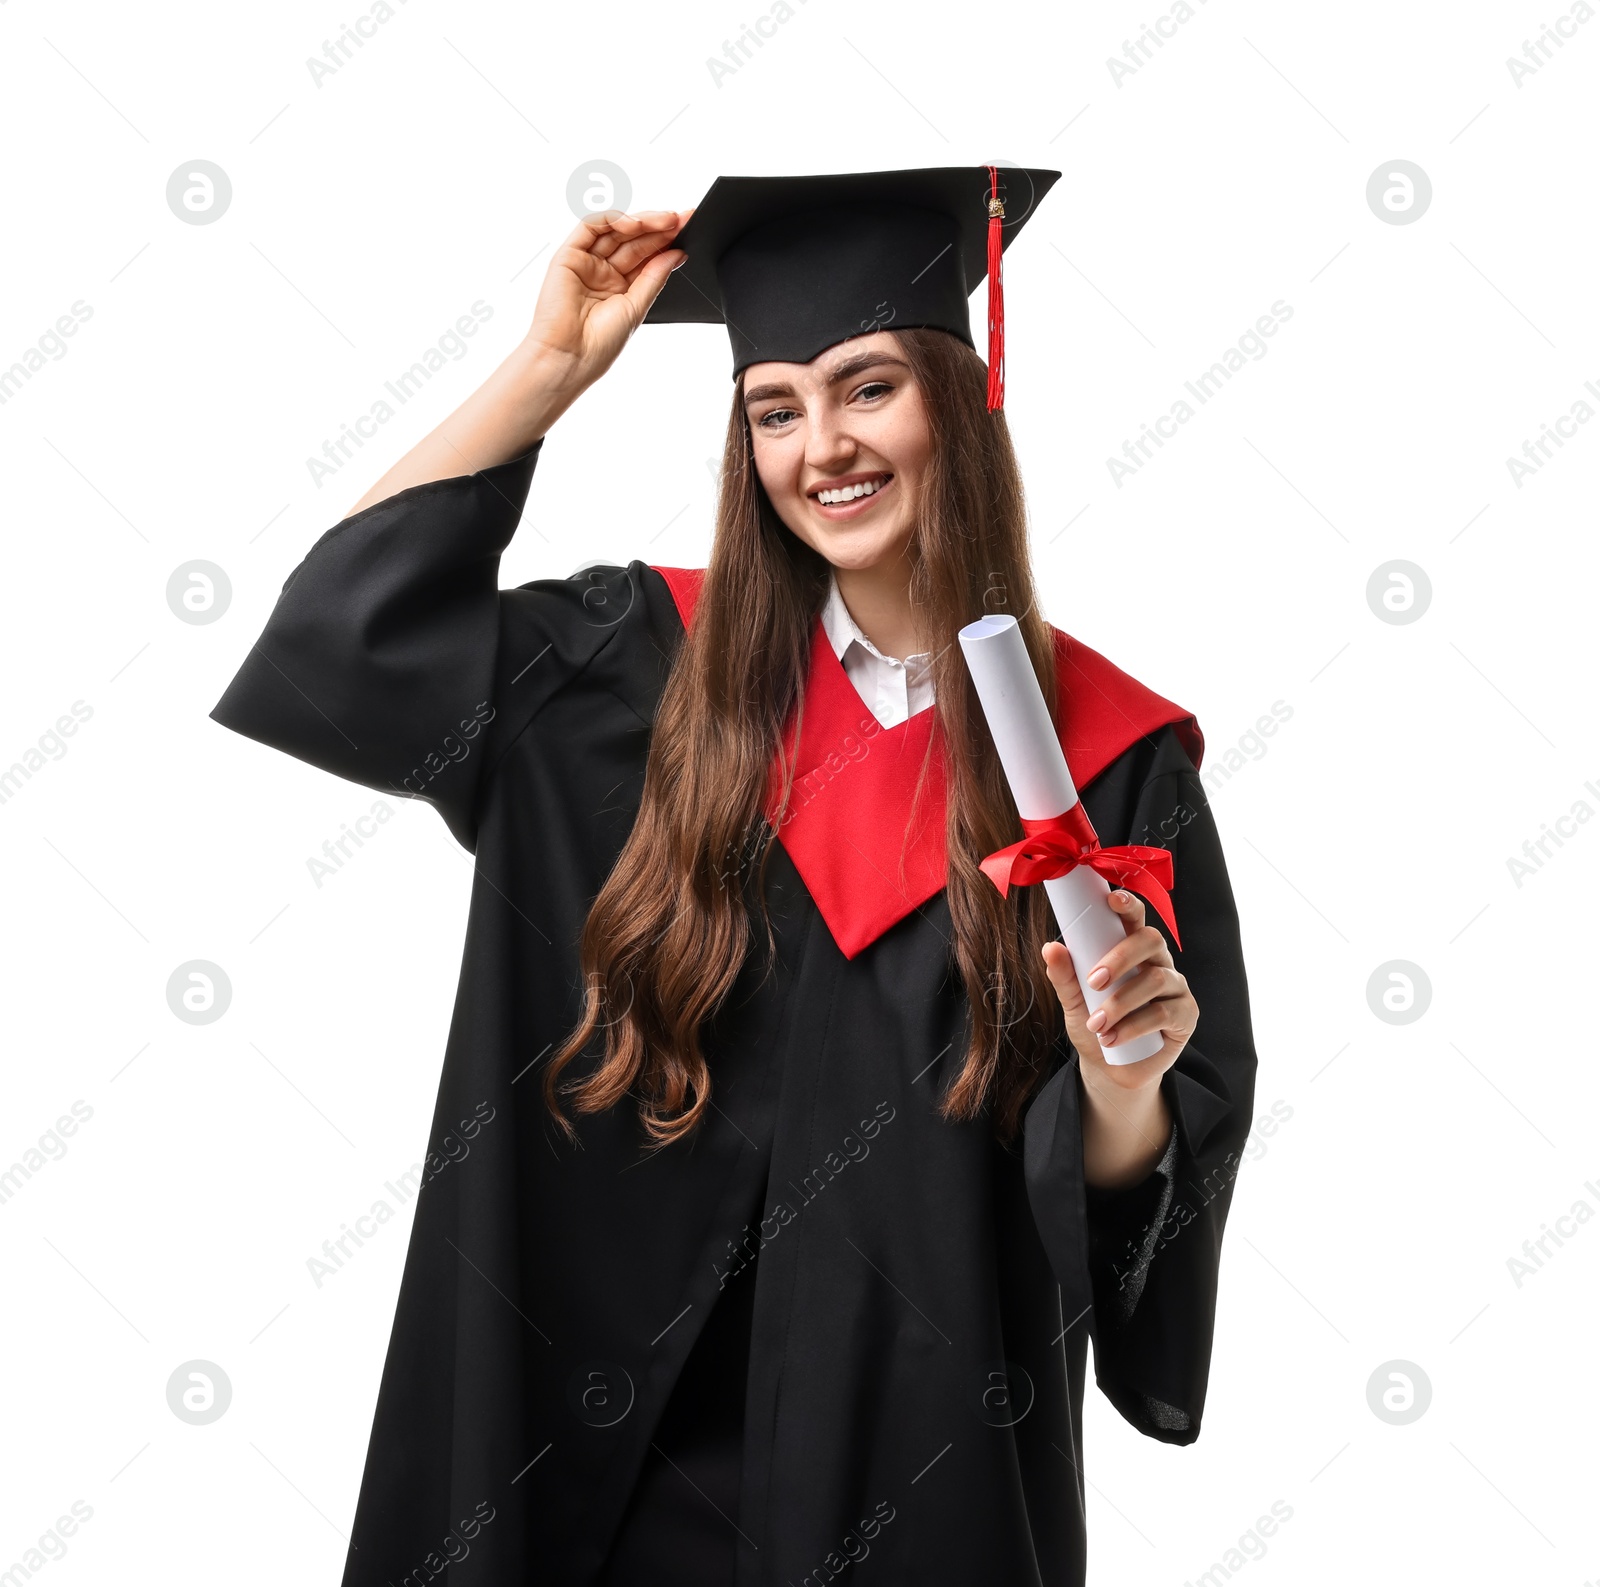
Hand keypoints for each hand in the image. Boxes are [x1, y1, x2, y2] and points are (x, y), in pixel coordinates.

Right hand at [524, 208, 692, 390]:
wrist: (570, 358)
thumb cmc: (599, 345)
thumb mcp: (637, 307)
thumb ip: (655, 277)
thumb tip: (677, 254)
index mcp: (620, 288)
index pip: (646, 256)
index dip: (667, 242)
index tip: (689, 230)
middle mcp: (603, 272)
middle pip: (633, 240)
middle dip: (659, 228)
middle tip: (682, 220)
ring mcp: (586, 262)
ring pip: (615, 230)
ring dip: (642, 221)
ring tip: (667, 221)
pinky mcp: (568, 255)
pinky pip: (591, 227)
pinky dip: (613, 220)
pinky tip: (635, 224)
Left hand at [1041, 890, 1196, 1096]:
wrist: (1110, 1070)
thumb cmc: (1095, 1025)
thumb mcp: (1074, 1002)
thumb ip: (1064, 976)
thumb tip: (1050, 948)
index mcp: (1132, 949)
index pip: (1135, 918)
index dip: (1128, 904)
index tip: (1111, 899)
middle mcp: (1158, 962)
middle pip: (1151, 940)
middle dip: (1120, 957)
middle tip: (1093, 981)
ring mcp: (1175, 987)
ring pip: (1156, 979)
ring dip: (1121, 1002)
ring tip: (1097, 1024)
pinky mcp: (1186, 1015)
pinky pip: (1165, 1013)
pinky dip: (1134, 1026)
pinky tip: (1113, 1039)